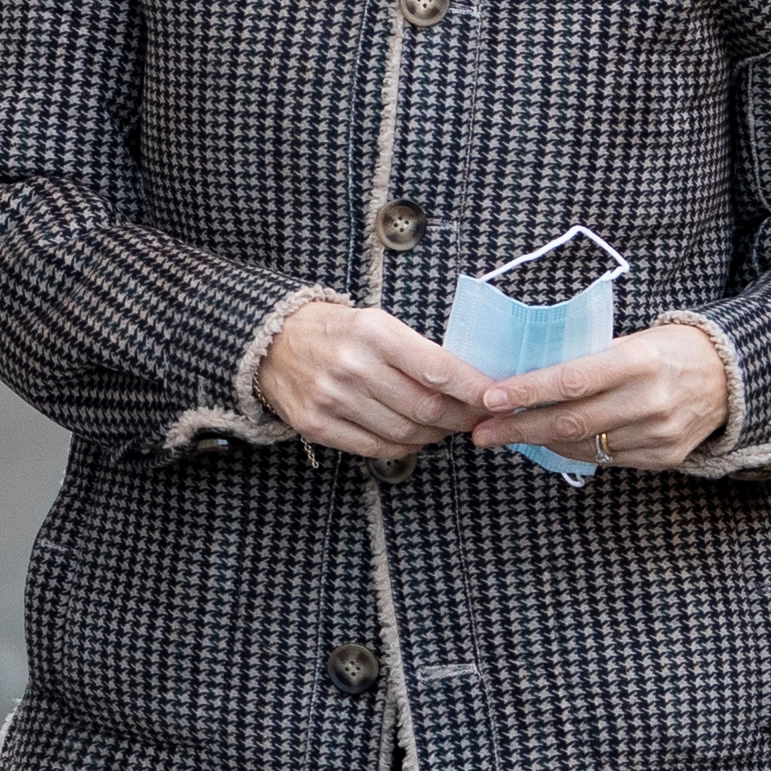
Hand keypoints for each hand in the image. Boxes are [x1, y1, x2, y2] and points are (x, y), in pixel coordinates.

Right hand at [257, 301, 492, 460]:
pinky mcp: (317, 424)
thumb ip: (418, 352)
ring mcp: (333, 399)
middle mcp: (353, 367)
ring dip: (435, 434)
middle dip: (461, 417)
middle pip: (427, 408)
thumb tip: (469, 384)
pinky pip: (376, 447)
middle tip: (477, 417)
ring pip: (405, 432)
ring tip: (445, 426)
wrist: (273, 341)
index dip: (474, 389)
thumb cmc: (337, 331)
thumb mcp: (378, 323)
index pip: (438, 369)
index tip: (497, 398)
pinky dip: (404, 446)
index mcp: (375, 333)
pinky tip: (413, 436)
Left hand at [470, 321, 731, 471]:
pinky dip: (573, 451)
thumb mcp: (632, 340)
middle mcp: (649, 401)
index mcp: (639, 361)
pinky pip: (605, 459)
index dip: (527, 392)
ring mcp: (658, 434)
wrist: (729, 376)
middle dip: (519, 429)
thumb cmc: (668, 350)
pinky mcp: (664, 458)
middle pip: (570, 422)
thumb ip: (588, 358)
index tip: (490, 399)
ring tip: (510, 434)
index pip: (572, 379)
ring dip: (541, 441)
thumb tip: (528, 375)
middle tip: (481, 432)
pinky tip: (553, 441)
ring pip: (584, 446)